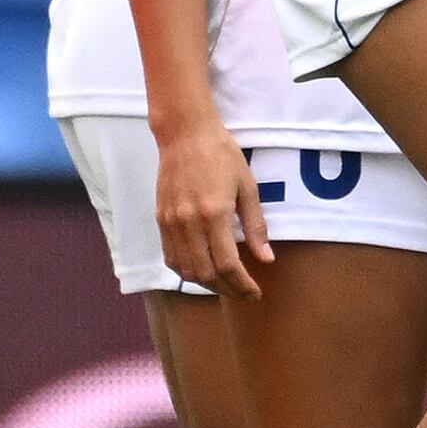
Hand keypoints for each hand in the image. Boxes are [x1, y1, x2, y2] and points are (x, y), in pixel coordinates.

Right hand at [153, 112, 268, 296]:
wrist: (185, 134)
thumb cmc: (221, 155)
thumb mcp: (248, 187)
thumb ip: (256, 226)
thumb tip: (266, 259)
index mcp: (214, 213)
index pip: (227, 265)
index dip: (242, 285)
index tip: (255, 293)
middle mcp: (189, 222)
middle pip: (206, 274)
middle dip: (227, 290)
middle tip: (243, 292)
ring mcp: (171, 222)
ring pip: (185, 270)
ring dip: (206, 284)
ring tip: (225, 284)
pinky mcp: (160, 219)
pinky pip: (170, 256)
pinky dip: (186, 270)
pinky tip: (201, 269)